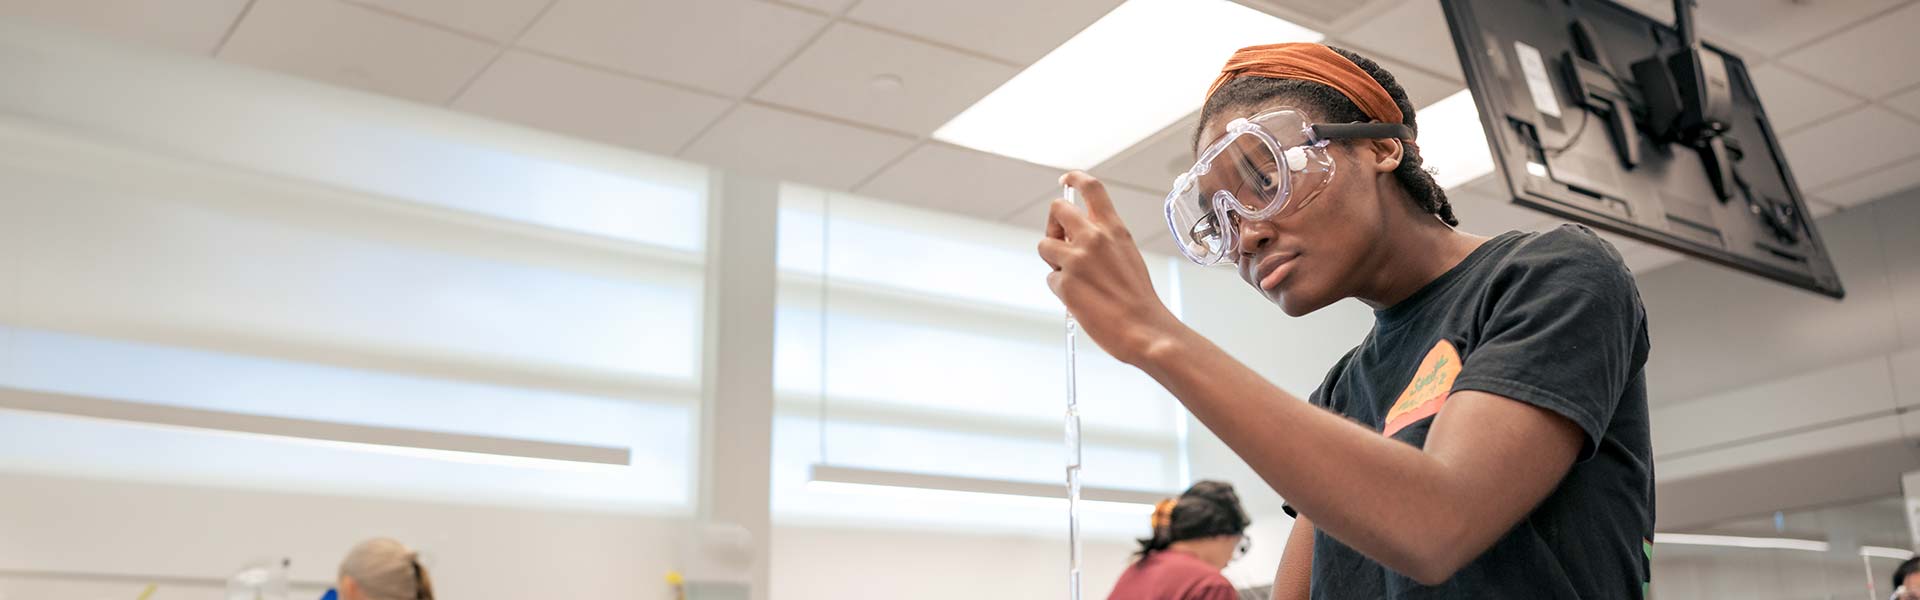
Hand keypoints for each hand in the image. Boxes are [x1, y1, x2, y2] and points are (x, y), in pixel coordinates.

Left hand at [1037, 171, 1181, 364]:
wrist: (1145, 329)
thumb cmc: (1138, 299)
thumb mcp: (1127, 255)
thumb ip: (1104, 240)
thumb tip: (1078, 237)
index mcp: (1114, 229)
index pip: (1091, 188)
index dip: (1074, 179)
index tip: (1065, 180)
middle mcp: (1094, 238)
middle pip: (1056, 209)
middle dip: (1052, 223)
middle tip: (1059, 240)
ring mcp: (1076, 259)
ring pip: (1044, 245)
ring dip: (1053, 260)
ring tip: (1074, 278)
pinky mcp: (1064, 282)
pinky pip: (1050, 278)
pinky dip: (1061, 289)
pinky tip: (1081, 300)